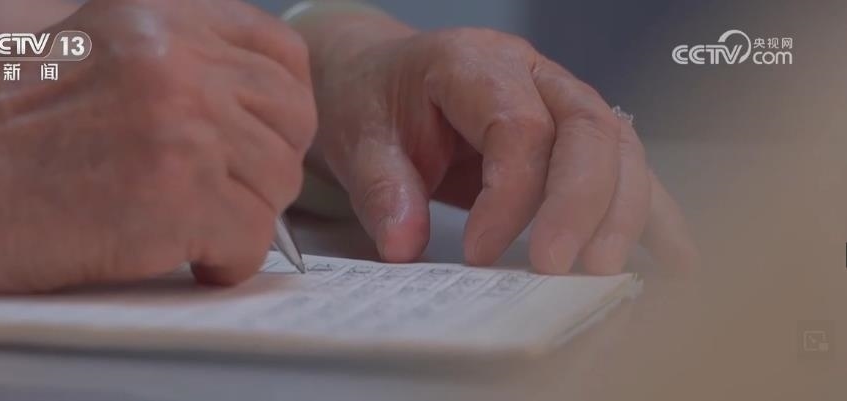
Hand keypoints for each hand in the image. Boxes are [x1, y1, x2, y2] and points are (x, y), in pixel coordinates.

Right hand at [0, 0, 315, 294]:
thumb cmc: (16, 130)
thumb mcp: (110, 49)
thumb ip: (191, 62)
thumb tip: (266, 113)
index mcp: (169, 16)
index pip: (283, 53)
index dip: (284, 105)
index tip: (263, 136)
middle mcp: (184, 60)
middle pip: (294, 119)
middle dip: (269, 164)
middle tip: (230, 191)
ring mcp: (184, 124)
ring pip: (278, 182)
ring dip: (246, 215)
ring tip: (196, 225)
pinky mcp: (180, 195)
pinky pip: (253, 238)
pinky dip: (228, 259)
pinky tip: (191, 256)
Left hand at [308, 23, 696, 273]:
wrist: (379, 74)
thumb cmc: (373, 98)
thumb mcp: (357, 137)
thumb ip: (381, 187)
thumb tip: (406, 245)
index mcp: (473, 63)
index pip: (518, 127)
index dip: (509, 197)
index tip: (477, 253)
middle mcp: (530, 72)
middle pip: (588, 130)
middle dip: (583, 205)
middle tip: (557, 269)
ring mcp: (560, 98)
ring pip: (619, 147)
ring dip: (622, 213)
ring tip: (604, 273)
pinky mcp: (572, 132)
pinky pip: (623, 166)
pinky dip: (650, 212)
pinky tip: (674, 258)